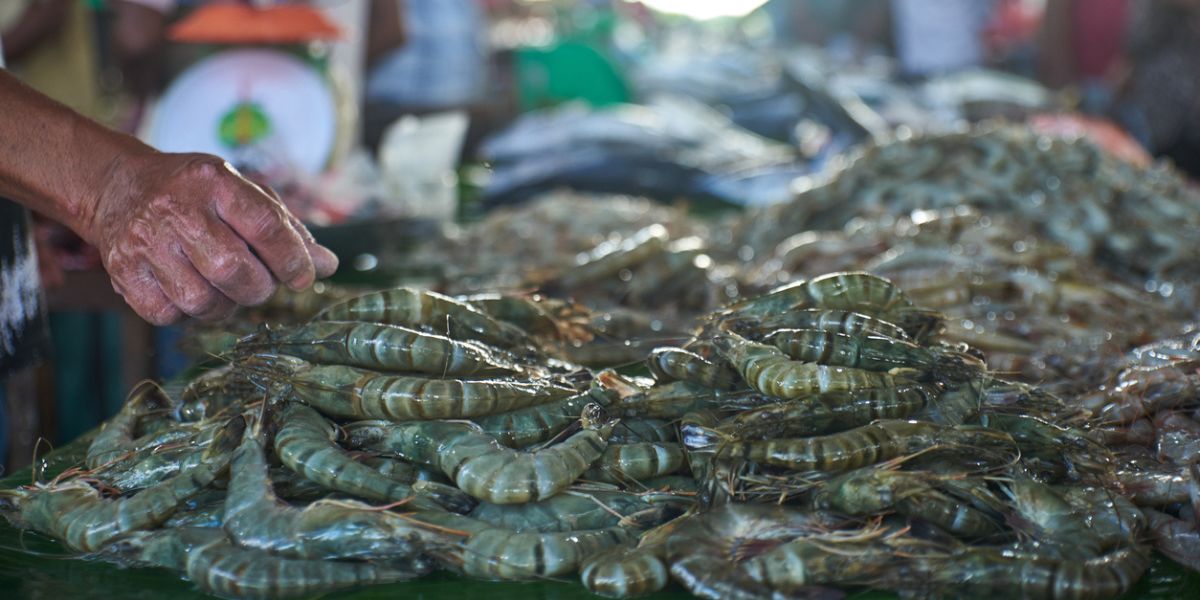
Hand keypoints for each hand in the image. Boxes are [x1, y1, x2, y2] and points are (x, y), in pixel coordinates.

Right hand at [84, 151, 337, 324]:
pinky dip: (187, 314)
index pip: (265, 225)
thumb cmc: (196, 194)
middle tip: (259, 285)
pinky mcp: (123, 272)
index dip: (292, 259)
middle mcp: (176, 209)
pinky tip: (190, 290)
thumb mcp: (241, 193)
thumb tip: (327, 266)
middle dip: (258, 288)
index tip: (303, 278)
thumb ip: (286, 229)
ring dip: (224, 306)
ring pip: (201, 301)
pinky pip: (168, 315)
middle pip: (233, 270)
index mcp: (214, 182)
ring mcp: (145, 242)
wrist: (119, 186)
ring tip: (223, 287)